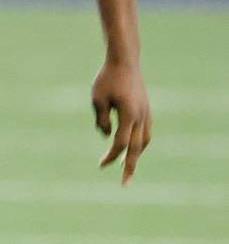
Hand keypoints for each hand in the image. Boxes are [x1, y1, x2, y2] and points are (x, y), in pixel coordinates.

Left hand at [92, 59, 151, 184]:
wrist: (124, 60)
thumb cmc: (107, 78)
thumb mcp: (97, 99)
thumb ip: (101, 120)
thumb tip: (107, 136)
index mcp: (129, 115)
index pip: (120, 143)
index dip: (111, 156)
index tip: (102, 166)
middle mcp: (141, 116)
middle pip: (137, 148)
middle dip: (130, 166)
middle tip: (125, 183)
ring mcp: (146, 113)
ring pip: (145, 140)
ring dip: (136, 154)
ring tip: (127, 165)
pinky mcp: (146, 109)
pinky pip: (146, 131)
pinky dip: (140, 142)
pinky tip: (132, 146)